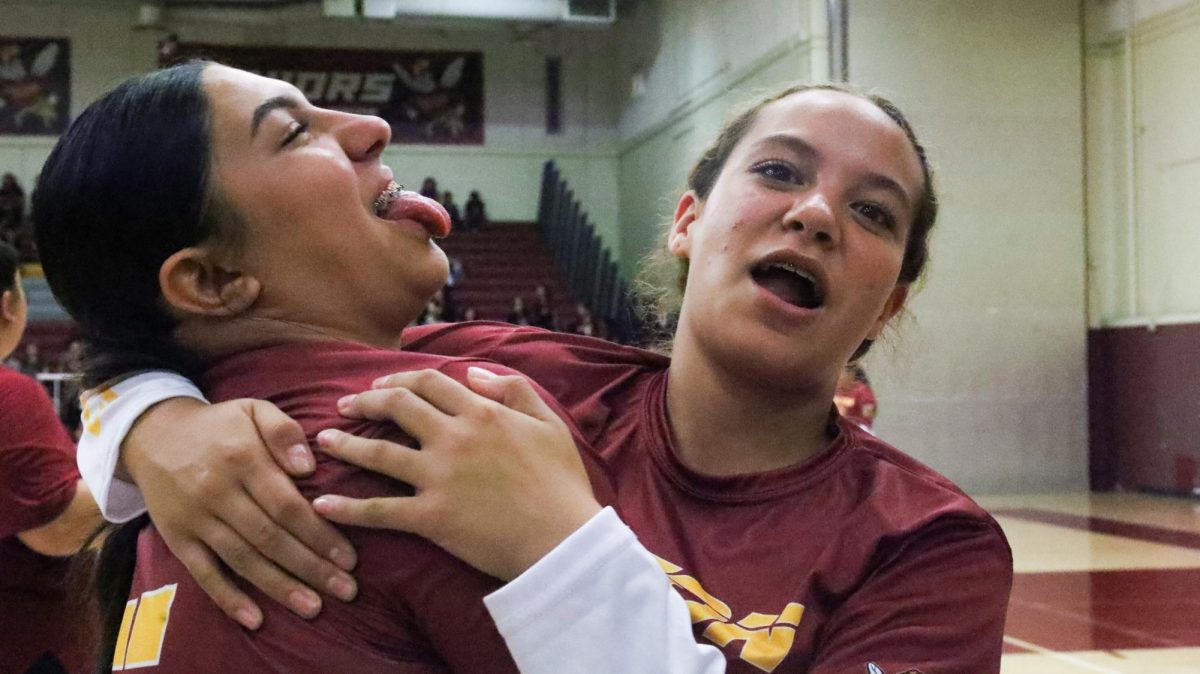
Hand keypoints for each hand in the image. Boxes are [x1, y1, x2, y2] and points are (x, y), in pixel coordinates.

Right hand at [123, 398, 359, 628]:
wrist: (154, 435)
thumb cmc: (220, 425)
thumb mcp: (253, 409)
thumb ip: (284, 431)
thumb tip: (308, 467)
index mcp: (242, 457)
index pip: (287, 504)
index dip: (319, 533)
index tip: (350, 557)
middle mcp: (218, 491)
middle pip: (271, 537)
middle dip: (311, 566)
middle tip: (346, 589)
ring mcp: (196, 518)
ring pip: (243, 559)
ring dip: (280, 587)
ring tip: (314, 607)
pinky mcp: (177, 538)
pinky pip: (203, 573)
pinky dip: (228, 598)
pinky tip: (256, 619)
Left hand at [313, 367, 601, 580]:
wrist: (563, 541)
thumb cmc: (562, 484)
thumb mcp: (549, 424)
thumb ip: (514, 390)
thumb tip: (474, 374)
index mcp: (482, 413)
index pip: (430, 382)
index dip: (400, 378)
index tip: (381, 382)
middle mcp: (454, 438)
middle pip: (397, 406)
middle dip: (366, 400)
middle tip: (345, 404)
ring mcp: (439, 478)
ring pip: (379, 452)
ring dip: (346, 444)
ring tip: (324, 441)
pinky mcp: (430, 518)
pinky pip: (379, 510)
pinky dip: (347, 508)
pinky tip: (323, 504)